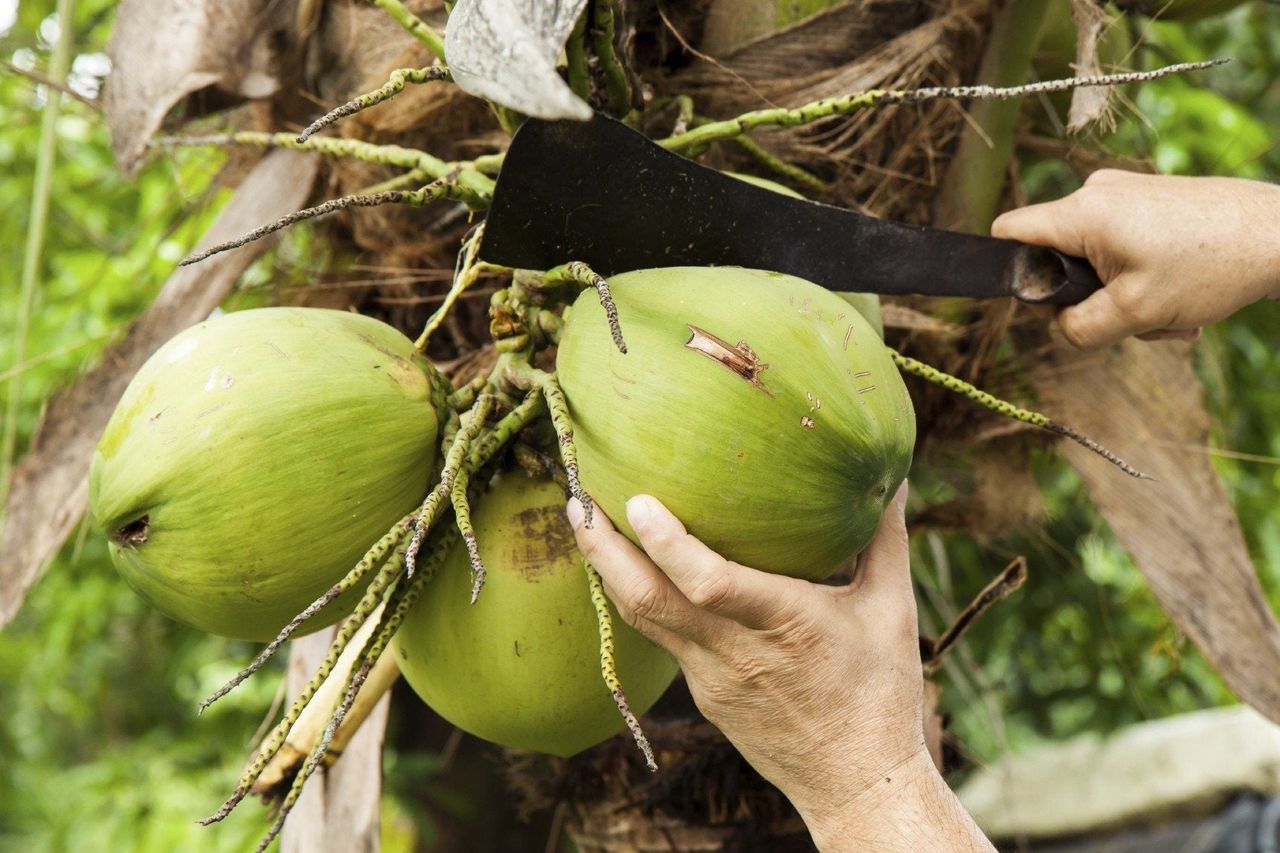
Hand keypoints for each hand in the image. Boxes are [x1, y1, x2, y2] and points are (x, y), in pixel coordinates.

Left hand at [567, 485, 991, 850]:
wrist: (856, 782)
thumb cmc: (880, 692)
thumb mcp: (893, 609)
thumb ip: (886, 537)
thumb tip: (893, 473)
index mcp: (784, 624)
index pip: (709, 583)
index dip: (666, 543)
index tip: (636, 501)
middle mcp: (735, 652)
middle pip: (647, 600)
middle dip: (603, 549)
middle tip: (576, 501)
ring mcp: (710, 678)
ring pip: (643, 619)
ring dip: (608, 569)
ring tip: (585, 521)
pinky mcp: (703, 694)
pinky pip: (663, 637)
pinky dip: (640, 597)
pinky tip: (631, 565)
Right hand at [992, 170, 1279, 348]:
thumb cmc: (1212, 267)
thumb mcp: (1136, 313)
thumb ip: (1080, 328)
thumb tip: (1061, 326)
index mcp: (1083, 212)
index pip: (1009, 233)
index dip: (1009, 270)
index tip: (1045, 301)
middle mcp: (1097, 193)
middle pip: (1057, 257)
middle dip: (1089, 297)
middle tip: (1133, 317)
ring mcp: (1124, 194)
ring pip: (1095, 261)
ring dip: (1124, 297)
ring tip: (1170, 311)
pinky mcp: (1149, 201)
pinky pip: (1123, 249)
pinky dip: (1143, 280)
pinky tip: (1181, 296)